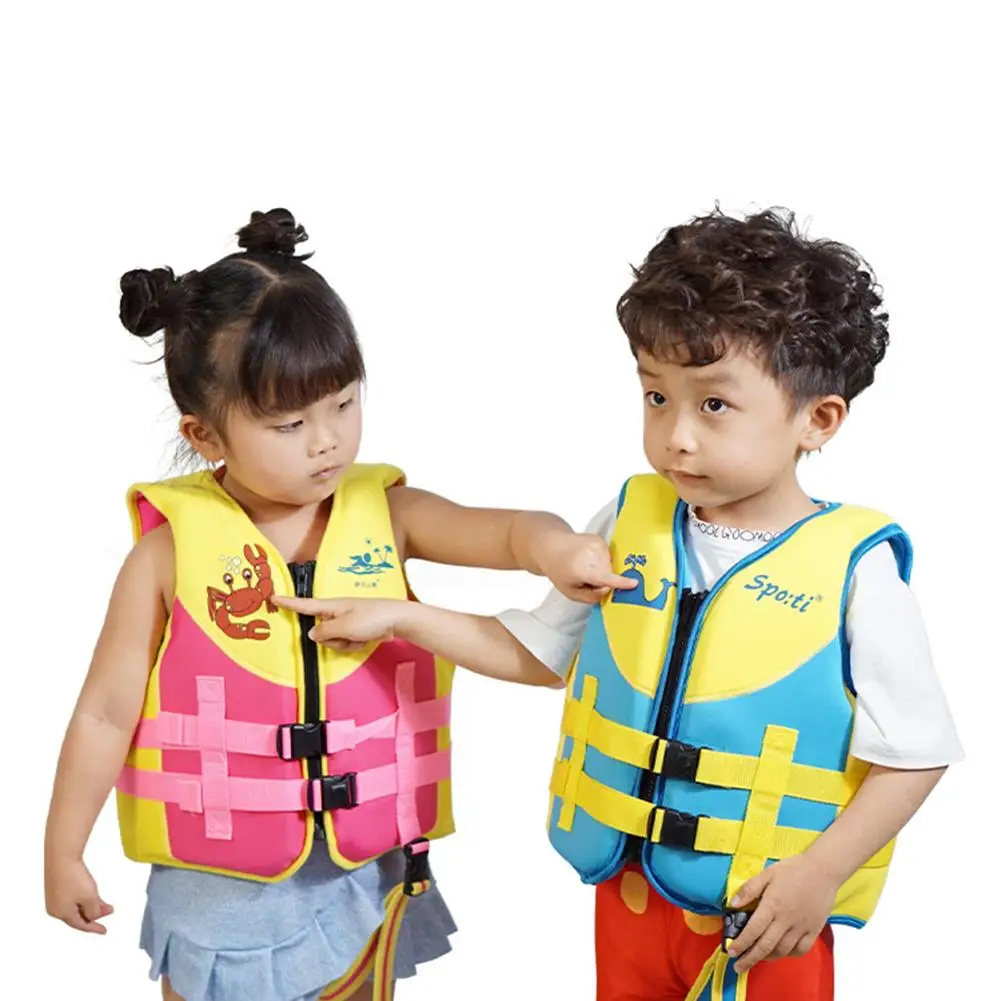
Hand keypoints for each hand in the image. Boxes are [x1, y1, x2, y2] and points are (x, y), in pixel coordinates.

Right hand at [45, 856, 113, 933]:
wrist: (62, 857)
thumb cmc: (74, 877)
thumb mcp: (90, 898)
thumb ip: (94, 911)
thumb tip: (93, 916)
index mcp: (61, 914)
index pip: (81, 925)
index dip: (94, 928)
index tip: (104, 930)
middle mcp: (55, 908)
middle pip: (78, 916)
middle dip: (95, 914)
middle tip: (109, 910)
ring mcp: (54, 897)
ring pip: (76, 906)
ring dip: (91, 906)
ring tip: (105, 903)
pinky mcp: (56, 887)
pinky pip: (72, 898)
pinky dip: (83, 899)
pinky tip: (93, 895)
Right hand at [272, 596, 407, 650]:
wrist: (399, 620)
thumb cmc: (371, 618)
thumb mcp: (344, 627)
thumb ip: (324, 632)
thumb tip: (311, 633)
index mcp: (331, 606)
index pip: (305, 605)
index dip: (288, 603)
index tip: (273, 597)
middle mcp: (337, 612)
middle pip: (320, 631)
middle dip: (332, 639)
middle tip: (348, 636)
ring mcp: (347, 621)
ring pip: (333, 639)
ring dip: (345, 643)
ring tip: (360, 636)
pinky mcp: (357, 629)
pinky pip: (347, 642)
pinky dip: (355, 644)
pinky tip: (366, 639)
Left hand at [535, 532, 636, 603]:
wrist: (551, 546)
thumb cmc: (561, 572)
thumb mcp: (571, 592)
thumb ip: (591, 596)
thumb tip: (609, 589)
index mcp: (582, 569)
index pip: (604, 577)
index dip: (620, 582)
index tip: (634, 583)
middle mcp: (590, 554)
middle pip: (610, 572)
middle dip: (604, 579)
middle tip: (588, 579)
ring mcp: (596, 544)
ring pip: (611, 564)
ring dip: (604, 569)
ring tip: (587, 567)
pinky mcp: (600, 538)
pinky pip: (609, 556)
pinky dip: (603, 561)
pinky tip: (589, 559)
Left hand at [727, 855, 838, 972]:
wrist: (822, 870)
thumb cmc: (793, 870)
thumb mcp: (767, 874)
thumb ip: (749, 889)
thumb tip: (733, 904)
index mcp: (772, 905)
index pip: (753, 930)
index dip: (741, 944)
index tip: (731, 952)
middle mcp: (786, 920)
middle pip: (766, 946)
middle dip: (750, 959)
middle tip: (739, 966)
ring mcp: (801, 927)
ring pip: (783, 951)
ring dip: (768, 957)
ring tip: (757, 958)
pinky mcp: (814, 930)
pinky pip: (801, 950)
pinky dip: (789, 955)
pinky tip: (781, 952)